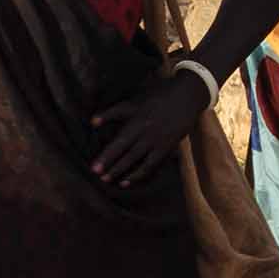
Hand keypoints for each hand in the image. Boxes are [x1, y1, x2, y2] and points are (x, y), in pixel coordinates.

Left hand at [90, 69, 209, 184]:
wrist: (186, 96)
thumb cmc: (158, 97)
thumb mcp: (134, 102)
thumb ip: (112, 112)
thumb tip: (92, 122)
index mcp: (137, 122)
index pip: (119, 143)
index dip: (106, 156)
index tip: (94, 167)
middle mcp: (147, 133)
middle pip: (127, 154)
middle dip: (112, 167)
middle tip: (99, 178)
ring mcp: (158, 141)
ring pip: (139, 161)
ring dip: (124, 172)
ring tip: (110, 181)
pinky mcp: (168, 146)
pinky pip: (152, 164)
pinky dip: (140, 174)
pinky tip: (128, 180)